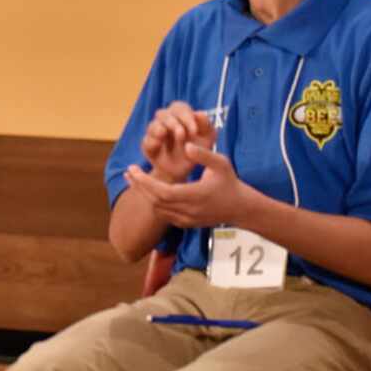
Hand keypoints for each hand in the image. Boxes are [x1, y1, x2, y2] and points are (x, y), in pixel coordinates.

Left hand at [125, 143, 252, 228]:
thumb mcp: (221, 163)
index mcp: (195, 195)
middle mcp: (188, 211)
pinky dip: (153, 203)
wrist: (241, 208)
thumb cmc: (230, 182)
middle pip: (156, 201)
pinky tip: (147, 190)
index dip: (145, 182)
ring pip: (158, 209)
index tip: (133, 169)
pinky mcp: (186, 224)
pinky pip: (164, 215)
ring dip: (144, 194)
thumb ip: (203, 154)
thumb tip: (186, 146)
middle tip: (129, 171)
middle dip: (139, 186)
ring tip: (133, 179)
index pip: (162, 192)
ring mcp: (186, 220)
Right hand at [139, 101, 214, 181]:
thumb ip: (206, 126)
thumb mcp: (208, 139)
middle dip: (172, 123)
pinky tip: (160, 146)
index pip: (178, 107)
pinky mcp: (148, 146)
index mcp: (180, 117)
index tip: (195, 130)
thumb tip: (200, 113)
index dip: (186, 115)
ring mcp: (154, 134)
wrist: (185, 171)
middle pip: (162, 113)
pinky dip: (153, 142)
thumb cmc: (197, 151)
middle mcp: (165, 123)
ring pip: (152, 125)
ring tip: (171, 140)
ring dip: (161, 130)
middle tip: (182, 135)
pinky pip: (146, 141)